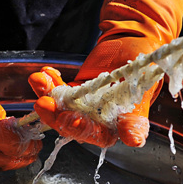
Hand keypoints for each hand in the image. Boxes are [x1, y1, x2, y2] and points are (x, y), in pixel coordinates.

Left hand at [30, 0, 182, 147]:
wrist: (133, 43)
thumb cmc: (143, 66)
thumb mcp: (143, 87)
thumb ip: (136, 114)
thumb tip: (134, 140)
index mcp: (118, 126)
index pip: (98, 135)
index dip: (84, 130)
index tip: (74, 120)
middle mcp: (98, 122)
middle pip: (72, 125)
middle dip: (56, 114)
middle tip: (44, 102)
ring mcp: (82, 108)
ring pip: (59, 109)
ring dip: (48, 95)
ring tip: (39, 80)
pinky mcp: (72, 94)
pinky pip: (57, 92)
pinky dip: (49, 83)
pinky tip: (44, 73)